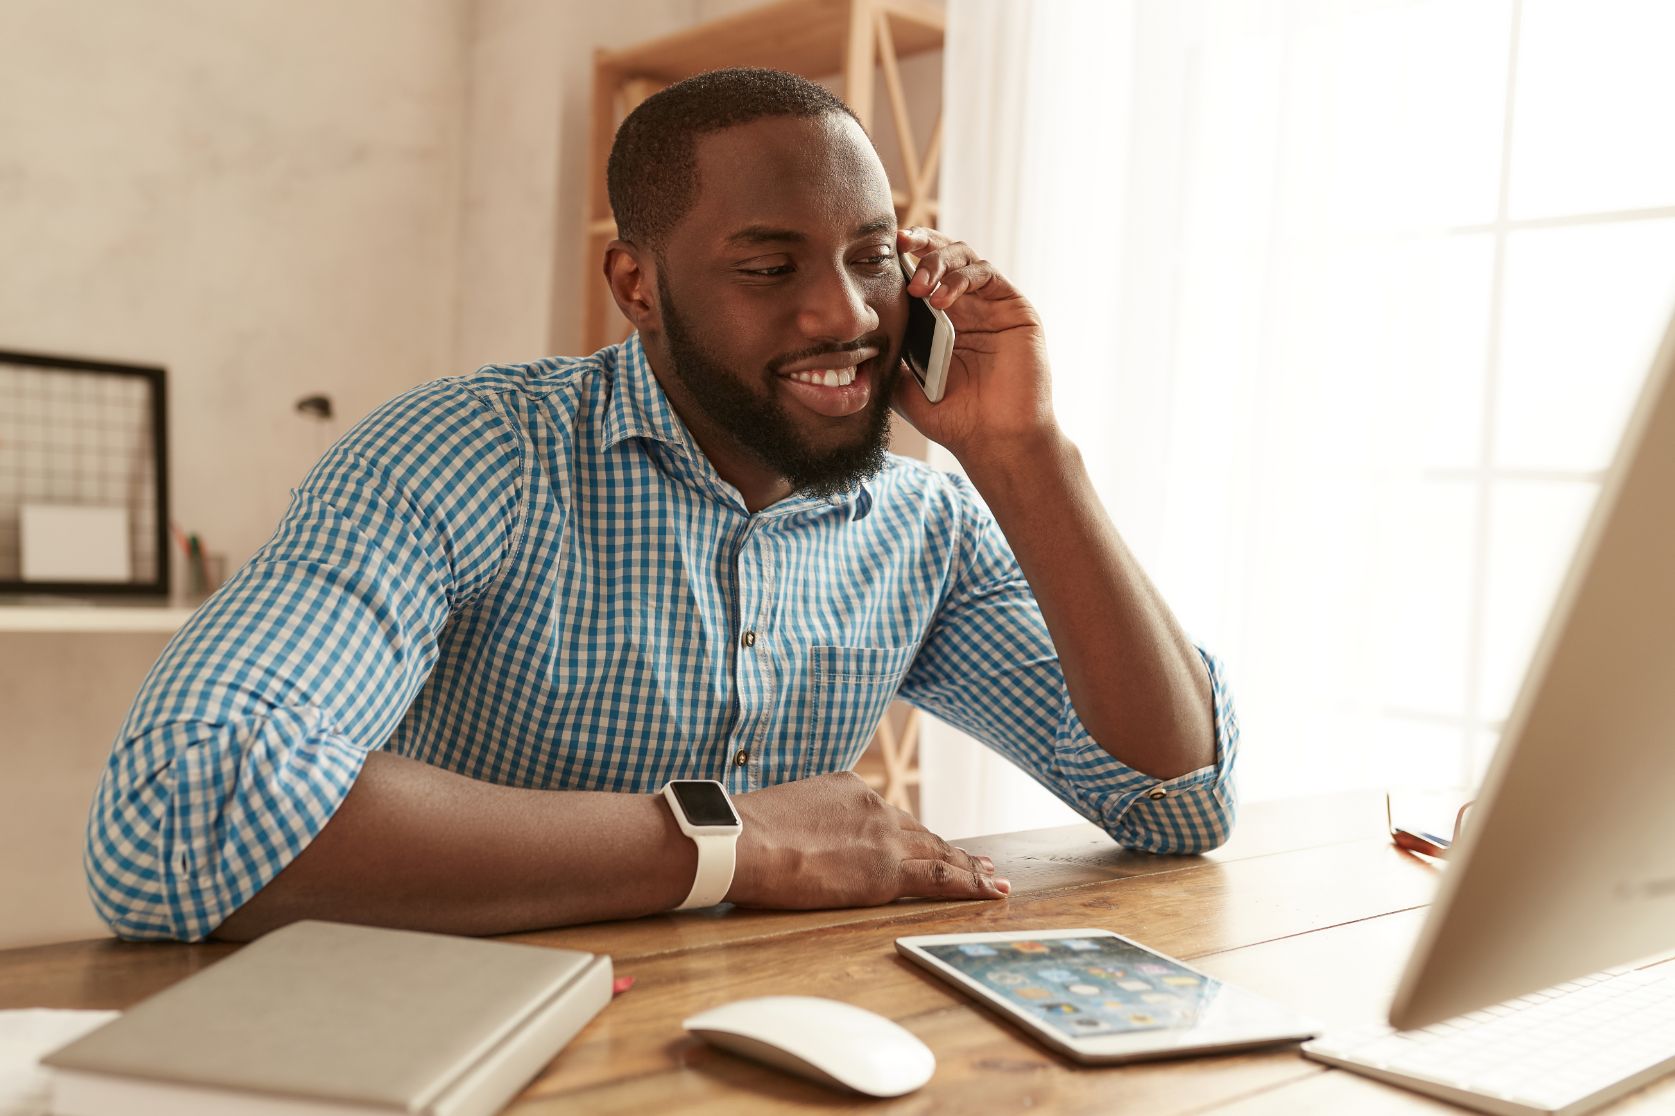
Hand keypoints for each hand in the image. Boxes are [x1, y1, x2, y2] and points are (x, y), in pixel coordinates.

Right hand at [725, 772, 1010, 907]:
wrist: (744, 842)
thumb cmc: (745, 832)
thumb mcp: (785, 810)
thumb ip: (809, 820)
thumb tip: (802, 837)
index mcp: (848, 788)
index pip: (889, 816)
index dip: (914, 833)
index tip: (930, 841)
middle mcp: (874, 806)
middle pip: (921, 833)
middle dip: (950, 850)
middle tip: (977, 862)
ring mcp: (884, 836)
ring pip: (938, 853)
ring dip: (967, 867)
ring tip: (990, 878)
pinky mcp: (888, 869)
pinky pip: (941, 878)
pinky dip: (970, 884)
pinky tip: (990, 890)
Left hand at [892, 226, 1057, 462]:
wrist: (993, 440)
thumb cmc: (951, 420)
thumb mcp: (901, 386)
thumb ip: (884, 355)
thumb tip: (856, 330)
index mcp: (941, 320)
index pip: (922, 273)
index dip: (903, 257)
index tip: (877, 253)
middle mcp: (968, 308)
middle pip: (944, 254)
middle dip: (920, 244)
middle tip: (898, 250)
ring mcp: (991, 307)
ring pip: (965, 257)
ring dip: (937, 262)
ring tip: (917, 288)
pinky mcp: (1015, 310)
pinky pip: (987, 274)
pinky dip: (960, 279)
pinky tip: (940, 301)